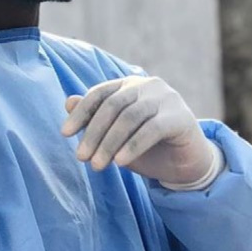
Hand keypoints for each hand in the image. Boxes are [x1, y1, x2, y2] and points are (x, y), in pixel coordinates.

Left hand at [61, 76, 213, 184]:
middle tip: (81, 158)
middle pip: (113, 105)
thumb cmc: (147, 148)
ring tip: (97, 165)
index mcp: (130, 85)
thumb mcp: (116, 137)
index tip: (65, 134)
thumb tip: (68, 102)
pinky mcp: (180, 117)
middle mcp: (148, 86)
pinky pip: (152, 129)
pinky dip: (133, 146)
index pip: (100, 93)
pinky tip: (120, 163)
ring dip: (110, 143)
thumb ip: (95, 119)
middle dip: (94, 133)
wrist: (186, 164)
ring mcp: (167, 98)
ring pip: (130, 117)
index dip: (81, 112)